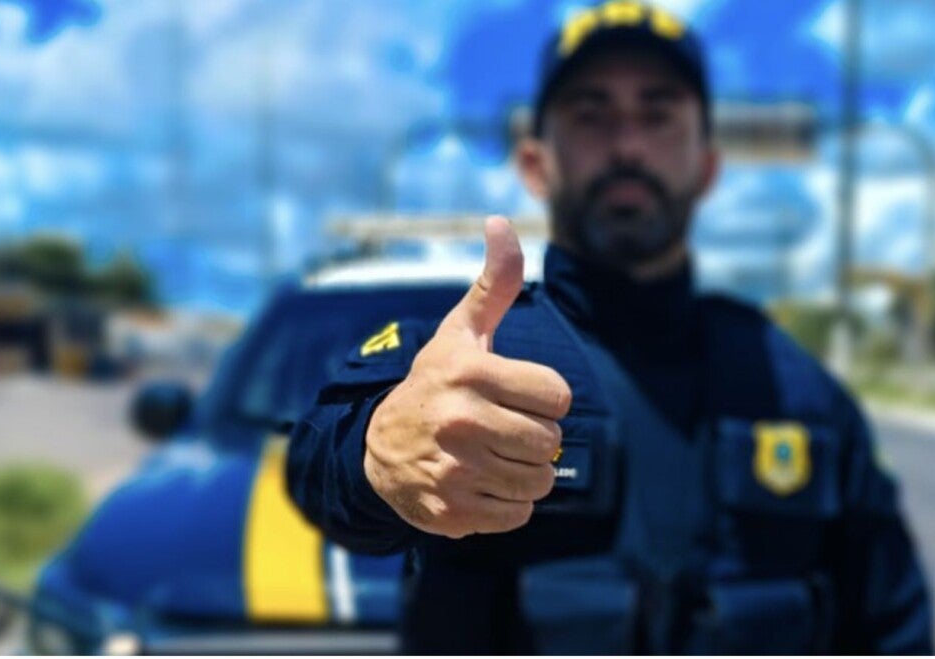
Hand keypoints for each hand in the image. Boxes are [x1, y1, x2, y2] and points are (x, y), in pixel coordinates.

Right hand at [364, 216, 572, 538]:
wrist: (375, 446)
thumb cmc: (433, 383)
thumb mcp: (461, 331)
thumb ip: (494, 282)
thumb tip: (502, 221)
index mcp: (472, 373)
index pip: (559, 396)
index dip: (543, 397)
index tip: (514, 395)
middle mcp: (461, 422)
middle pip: (551, 442)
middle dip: (535, 437)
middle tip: (502, 429)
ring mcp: (454, 471)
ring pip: (539, 481)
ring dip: (524, 472)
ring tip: (492, 455)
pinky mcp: (450, 513)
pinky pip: (517, 515)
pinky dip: (508, 503)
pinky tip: (480, 483)